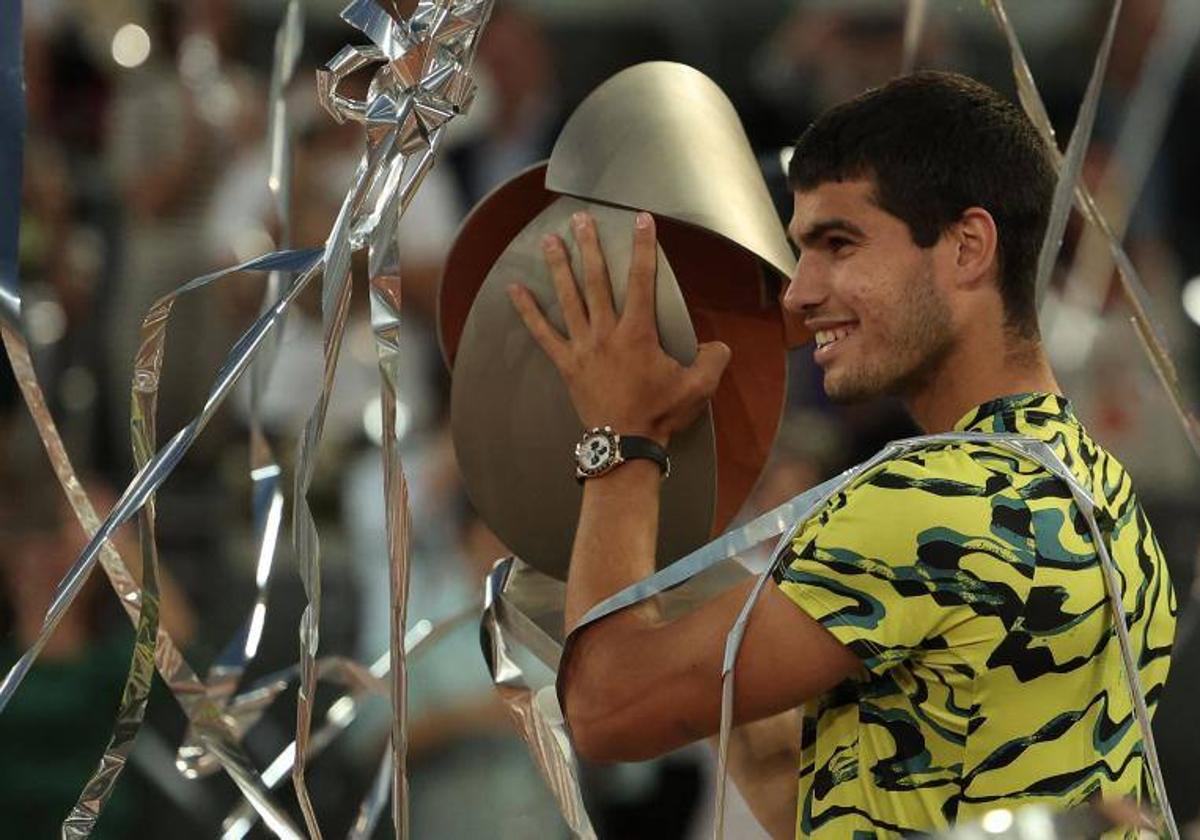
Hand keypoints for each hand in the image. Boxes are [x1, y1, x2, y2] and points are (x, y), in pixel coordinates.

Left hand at [508, 210, 730, 446]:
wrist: (625, 445)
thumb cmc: (660, 414)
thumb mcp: (698, 387)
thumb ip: (712, 359)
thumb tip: (717, 346)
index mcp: (638, 333)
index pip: (642, 279)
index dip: (644, 247)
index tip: (642, 220)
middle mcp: (607, 332)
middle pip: (596, 280)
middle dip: (590, 246)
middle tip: (581, 218)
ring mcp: (583, 347)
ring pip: (569, 298)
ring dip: (559, 267)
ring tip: (548, 240)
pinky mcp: (567, 363)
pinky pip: (543, 333)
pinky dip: (528, 311)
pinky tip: (514, 290)